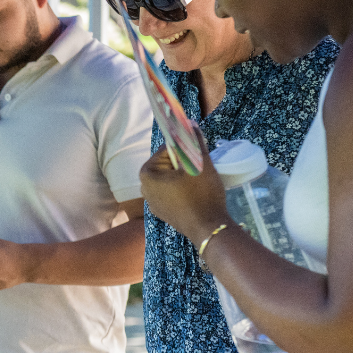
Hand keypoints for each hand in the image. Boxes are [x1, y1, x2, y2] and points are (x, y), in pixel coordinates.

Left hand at [139, 129, 230, 245]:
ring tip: (199, 182)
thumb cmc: (202, 193)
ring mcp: (152, 202)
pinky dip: (182, 190)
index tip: (198, 157)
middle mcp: (144, 188)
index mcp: (147, 173)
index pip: (168, 149)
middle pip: (168, 164)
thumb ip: (193, 141)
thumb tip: (189, 124)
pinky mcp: (163, 212)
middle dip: (184, 164)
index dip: (185, 149)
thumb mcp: (200, 163)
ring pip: (170, 179)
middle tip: (200, 170)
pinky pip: (172, 193)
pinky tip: (195, 195)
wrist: (208, 228)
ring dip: (184, 176)